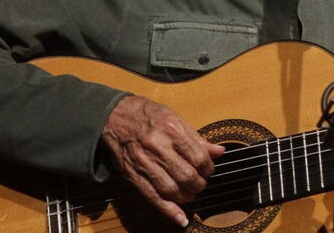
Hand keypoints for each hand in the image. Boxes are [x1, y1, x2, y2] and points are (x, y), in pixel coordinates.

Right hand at [101, 95, 224, 226]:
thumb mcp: (175, 118)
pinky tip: (181, 219)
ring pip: (172, 190)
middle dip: (199, 184)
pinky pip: (153, 198)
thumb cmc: (148, 115)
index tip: (209, 169)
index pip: (198, 157)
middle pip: (186, 176)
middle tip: (201, 182)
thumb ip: (197, 138)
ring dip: (187, 196)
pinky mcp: (133, 176)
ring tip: (191, 193)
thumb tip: (219, 152)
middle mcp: (158, 147)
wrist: (114, 116)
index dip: (208, 168)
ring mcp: (144, 163)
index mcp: (171, 130)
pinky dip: (169, 210)